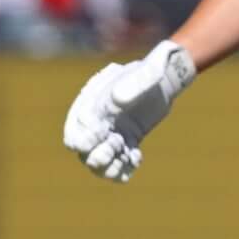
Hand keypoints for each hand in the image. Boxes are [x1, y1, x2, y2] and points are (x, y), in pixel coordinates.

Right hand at [61, 41, 195, 182]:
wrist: (163, 79)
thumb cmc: (150, 72)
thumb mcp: (145, 74)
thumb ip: (133, 83)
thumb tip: (118, 99)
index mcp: (89, 107)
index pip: (75, 133)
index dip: (86, 139)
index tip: (104, 133)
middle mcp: (96, 124)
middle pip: (84, 152)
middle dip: (97, 157)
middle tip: (117, 145)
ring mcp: (111, 134)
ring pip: (100, 160)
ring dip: (111, 166)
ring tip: (128, 158)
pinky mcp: (127, 140)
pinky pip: (120, 161)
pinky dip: (126, 166)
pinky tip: (136, 159)